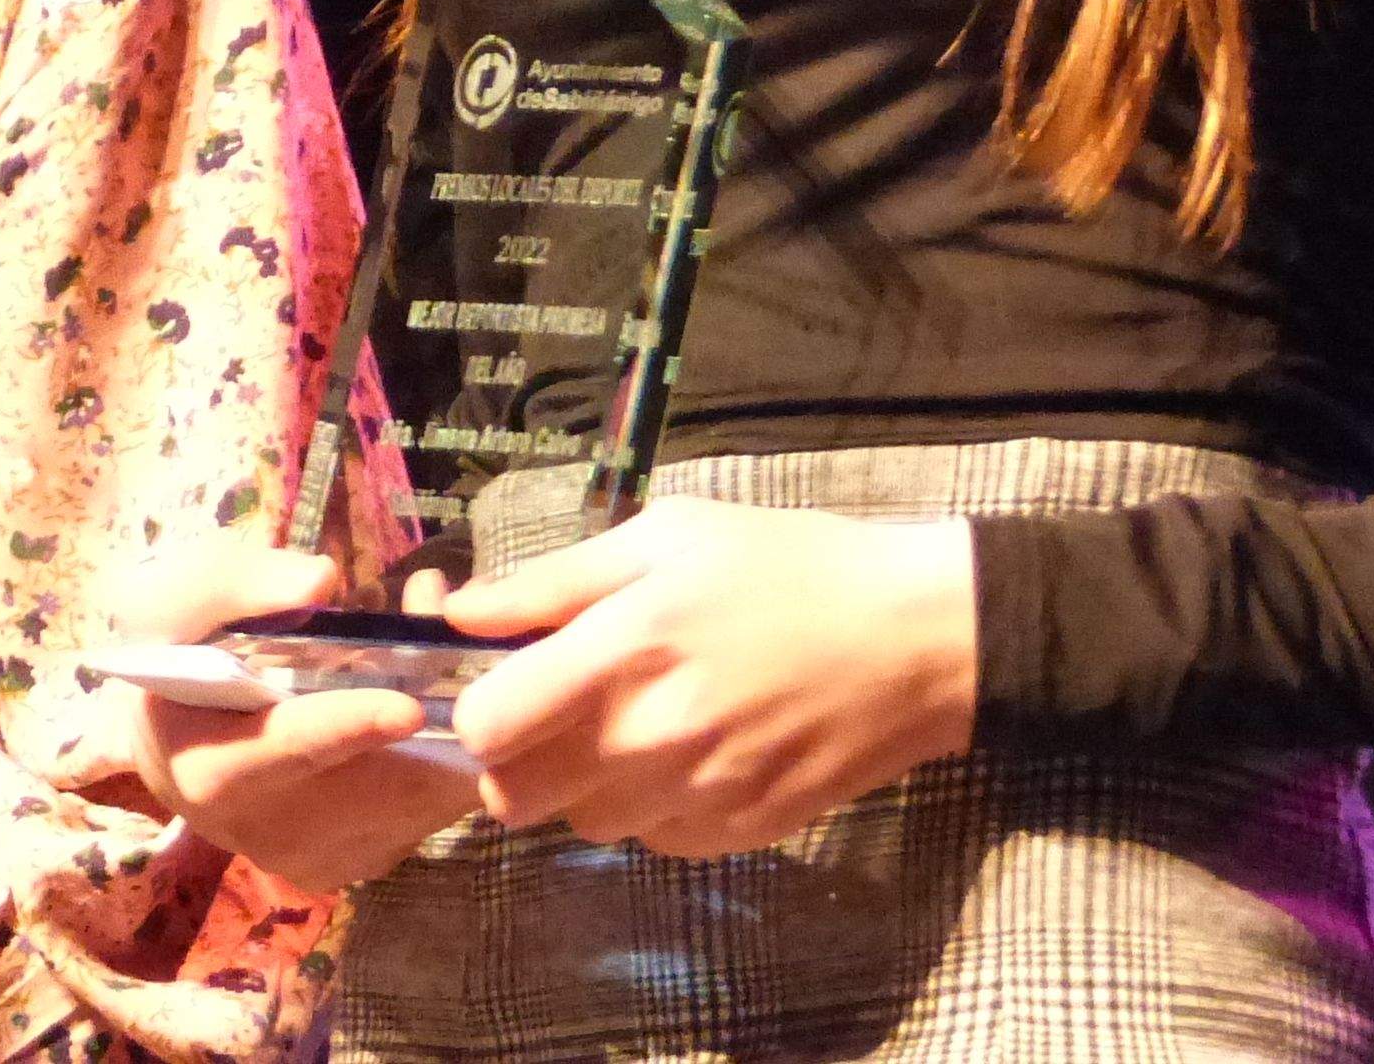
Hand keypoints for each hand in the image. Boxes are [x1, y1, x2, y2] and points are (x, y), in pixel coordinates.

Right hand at [100, 545, 483, 893]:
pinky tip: (447, 697)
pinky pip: (433, 810)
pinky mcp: (362, 862)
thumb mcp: (176, 601)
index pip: (288, 752)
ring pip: (421, 801)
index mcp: (211, 772)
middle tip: (463, 635)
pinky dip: (456, 753)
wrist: (178, 742)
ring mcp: (321, 859)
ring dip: (458, 728)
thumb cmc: (181, 658)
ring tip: (453, 648)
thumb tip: (320, 583)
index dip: (350, 727)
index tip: (410, 706)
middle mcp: (268, 835)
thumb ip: (239, 585)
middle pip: (379, 788)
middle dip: (440, 717)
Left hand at [443, 504, 976, 857]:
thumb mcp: (667, 535)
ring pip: (582, 823)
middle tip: (555, 713)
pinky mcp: (738, 832)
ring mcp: (697, 794)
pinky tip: (690, 750)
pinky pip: (652, 838)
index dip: (478, 710)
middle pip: (515, 798)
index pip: (488, 729)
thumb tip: (460, 612)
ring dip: (585, 785)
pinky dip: (651, 806)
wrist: (914, 638)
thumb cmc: (786, 566)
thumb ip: (553, 581)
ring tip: (635, 722)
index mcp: (625, 648)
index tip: (503, 685)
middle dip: (517, 760)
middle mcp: (651, 737)